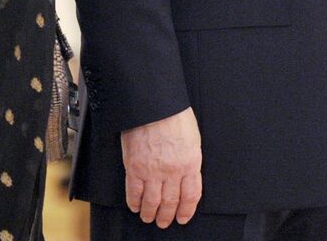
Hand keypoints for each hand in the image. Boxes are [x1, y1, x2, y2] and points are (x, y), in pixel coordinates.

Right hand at [121, 107, 201, 227]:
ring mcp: (153, 171)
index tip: (183, 217)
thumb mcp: (192, 138)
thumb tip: (188, 174)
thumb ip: (190, 158)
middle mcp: (173, 171)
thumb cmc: (174, 114)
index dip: (187, 211)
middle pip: (171, 203)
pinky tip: (135, 206)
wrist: (154, 104)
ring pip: (152, 202)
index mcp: (190, 163)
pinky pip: (133, 193)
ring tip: (148, 217)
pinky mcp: (134, 168)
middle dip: (167, 216)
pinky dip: (134, 203)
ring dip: (150, 213)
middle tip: (164, 222)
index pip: (191, 196)